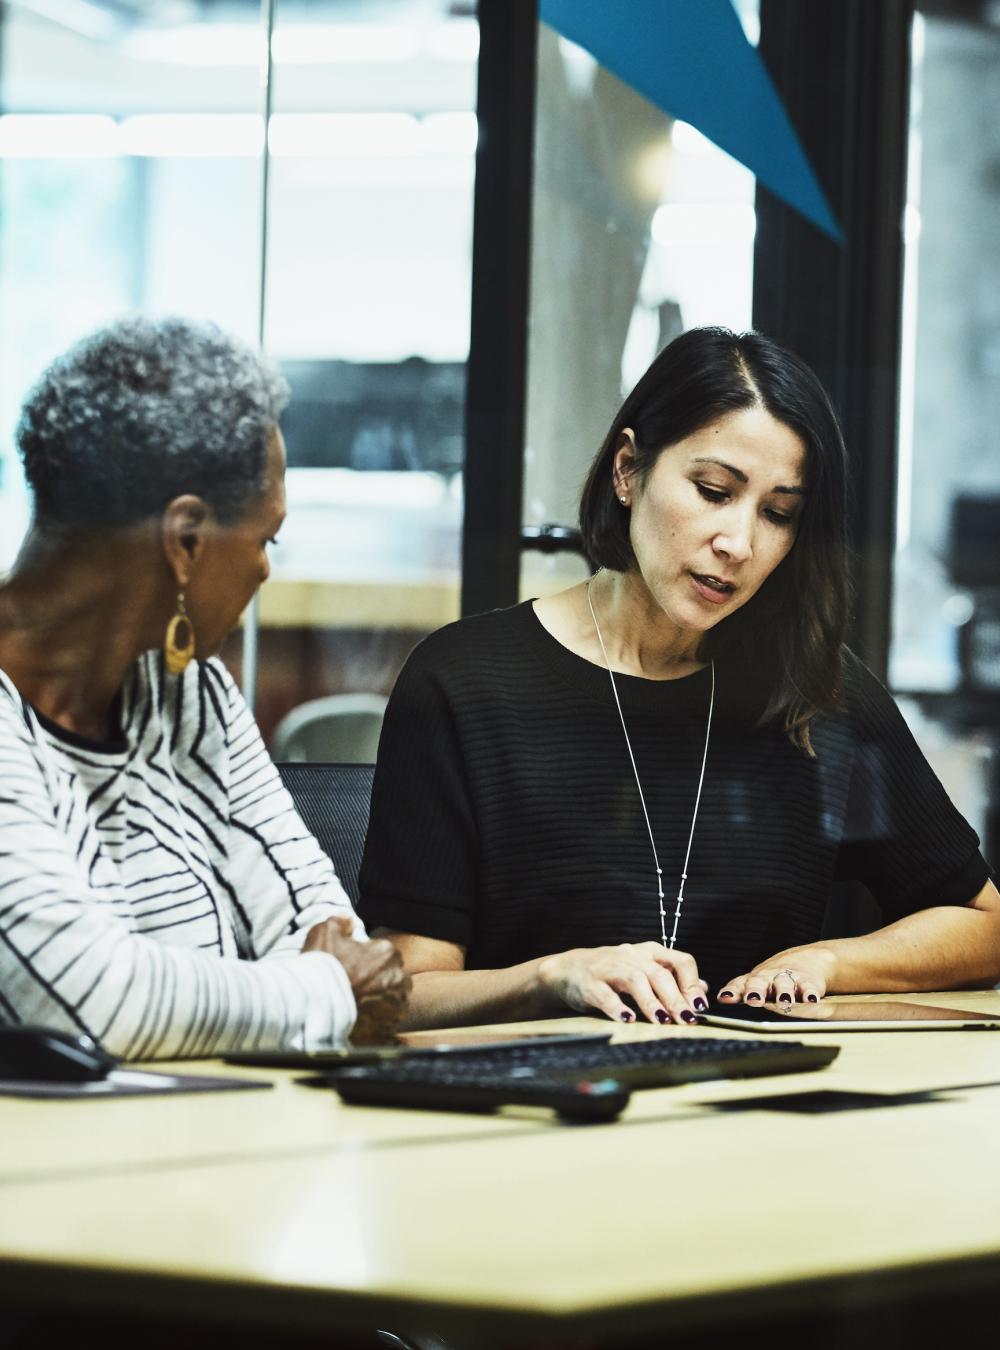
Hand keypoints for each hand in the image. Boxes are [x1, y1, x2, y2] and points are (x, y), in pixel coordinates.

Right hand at [302, 917, 410, 1044]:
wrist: (314, 1009)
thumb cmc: (321, 970)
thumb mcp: (323, 934)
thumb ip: (339, 922)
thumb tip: (347, 920)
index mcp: (387, 954)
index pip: (386, 953)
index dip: (369, 960)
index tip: (355, 967)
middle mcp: (398, 978)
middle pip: (392, 976)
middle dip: (379, 980)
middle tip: (356, 987)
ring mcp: (396, 1006)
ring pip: (393, 1000)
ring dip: (381, 1001)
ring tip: (358, 1005)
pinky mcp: (390, 1028)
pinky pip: (390, 1023)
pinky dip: (379, 1023)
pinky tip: (362, 1022)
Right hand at [537, 942, 707, 1024]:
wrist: (568, 970)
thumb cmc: (612, 973)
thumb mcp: (644, 969)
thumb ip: (673, 978)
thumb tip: (704, 988)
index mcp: (649, 953)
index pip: (680, 961)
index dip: (692, 983)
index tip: (700, 1006)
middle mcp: (631, 957)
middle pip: (659, 974)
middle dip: (675, 998)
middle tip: (687, 1020)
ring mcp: (609, 968)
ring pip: (635, 980)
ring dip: (651, 1002)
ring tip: (662, 1021)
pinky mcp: (589, 983)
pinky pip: (604, 994)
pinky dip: (616, 1007)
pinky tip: (627, 1020)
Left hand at [717, 946, 834, 1005]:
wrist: (807, 960)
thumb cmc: (773, 977)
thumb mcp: (755, 983)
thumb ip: (737, 992)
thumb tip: (719, 1000)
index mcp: (753, 980)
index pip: (739, 985)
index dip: (732, 992)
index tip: (725, 999)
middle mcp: (768, 978)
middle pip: (759, 982)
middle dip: (755, 991)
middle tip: (753, 1000)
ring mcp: (788, 978)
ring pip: (784, 984)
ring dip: (783, 992)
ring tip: (783, 1001)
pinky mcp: (808, 981)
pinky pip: (808, 987)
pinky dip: (809, 993)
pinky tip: (810, 999)